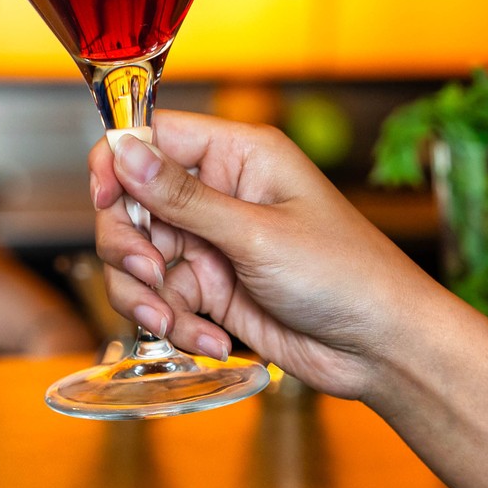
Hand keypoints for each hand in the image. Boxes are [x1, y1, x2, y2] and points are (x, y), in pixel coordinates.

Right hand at [89, 110, 447, 400]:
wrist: (381, 350)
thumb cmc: (346, 275)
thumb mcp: (257, 234)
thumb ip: (182, 197)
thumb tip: (123, 151)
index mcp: (238, 155)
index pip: (153, 137)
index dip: (118, 165)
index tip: (105, 202)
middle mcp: (219, 193)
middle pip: (132, 202)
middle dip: (128, 245)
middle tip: (147, 276)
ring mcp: (212, 242)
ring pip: (138, 256)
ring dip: (146, 295)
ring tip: (174, 320)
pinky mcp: (211, 288)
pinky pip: (161, 298)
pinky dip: (174, 322)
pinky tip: (210, 338)